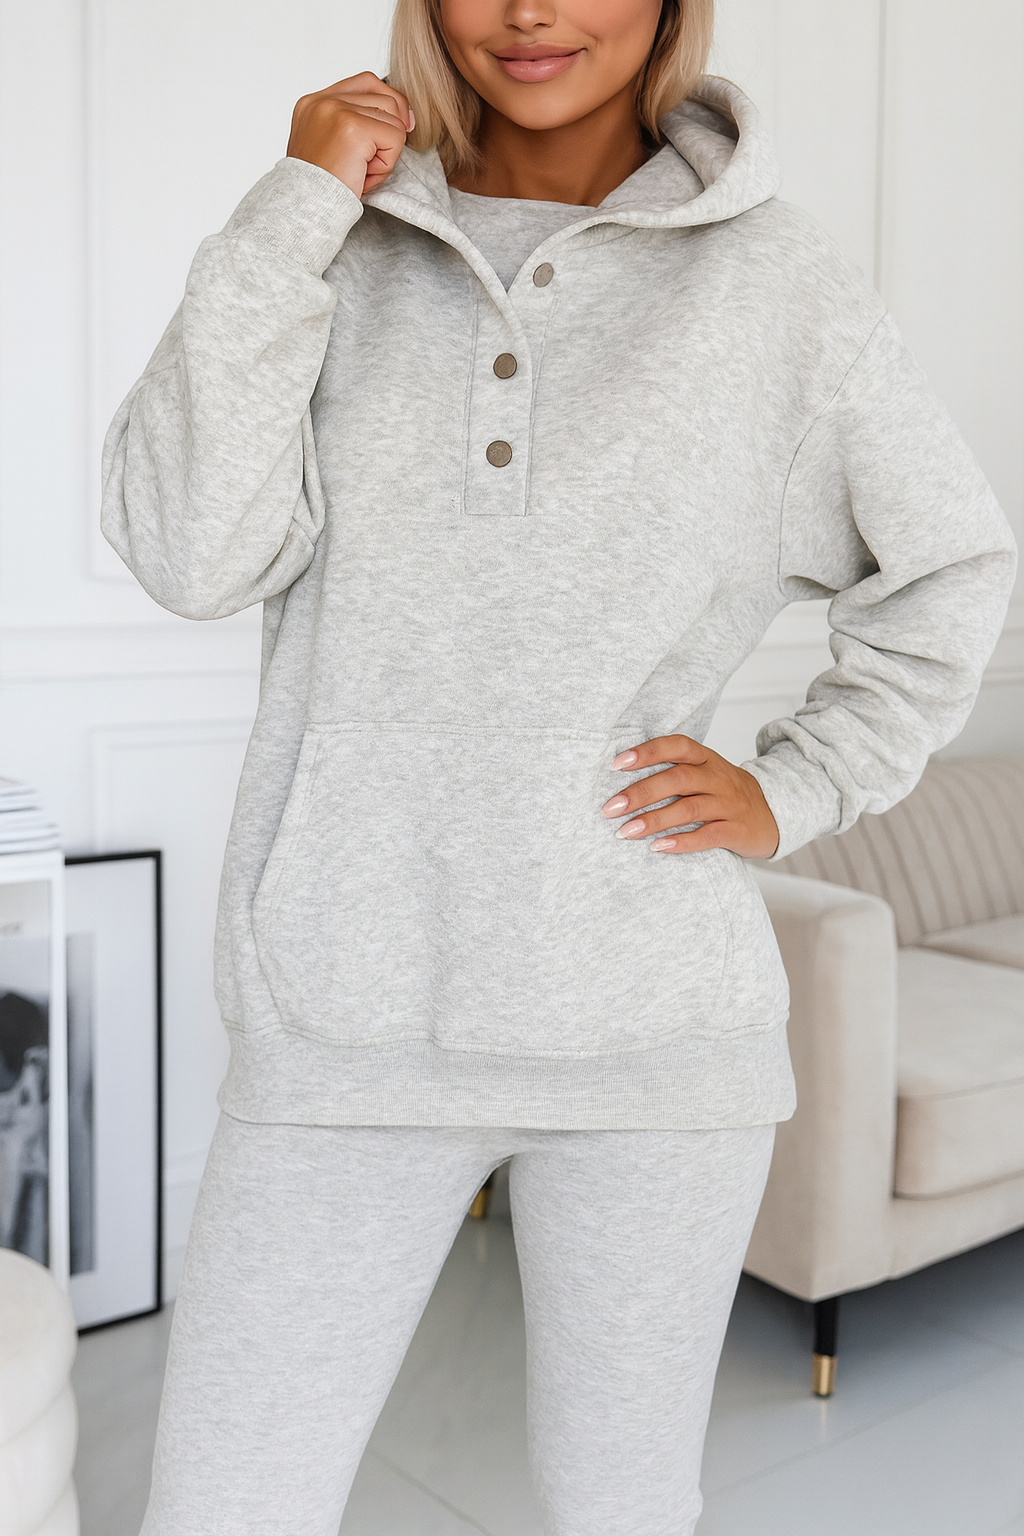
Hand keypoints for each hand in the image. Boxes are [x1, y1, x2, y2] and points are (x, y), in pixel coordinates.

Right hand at [287, 71, 413, 197]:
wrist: (305, 211)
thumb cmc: (320, 189)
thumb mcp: (331, 148)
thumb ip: (354, 124)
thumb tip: (403, 115)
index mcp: (314, 102)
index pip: (366, 82)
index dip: (389, 103)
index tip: (399, 128)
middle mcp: (323, 100)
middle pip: (386, 98)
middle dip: (389, 134)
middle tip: (369, 164)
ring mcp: (336, 110)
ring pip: (394, 119)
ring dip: (387, 152)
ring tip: (362, 171)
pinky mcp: (352, 127)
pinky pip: (395, 136)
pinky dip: (387, 164)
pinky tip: (364, 176)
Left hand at [600, 735, 779, 857]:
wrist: (774, 813)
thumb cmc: (724, 792)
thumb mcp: (705, 772)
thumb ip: (673, 770)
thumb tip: (620, 776)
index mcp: (706, 758)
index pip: (676, 746)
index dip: (647, 752)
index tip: (616, 764)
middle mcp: (717, 777)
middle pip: (677, 779)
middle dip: (640, 793)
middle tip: (610, 808)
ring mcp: (729, 804)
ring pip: (689, 809)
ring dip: (653, 821)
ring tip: (625, 831)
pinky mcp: (736, 831)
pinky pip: (707, 836)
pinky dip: (681, 842)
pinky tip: (657, 847)